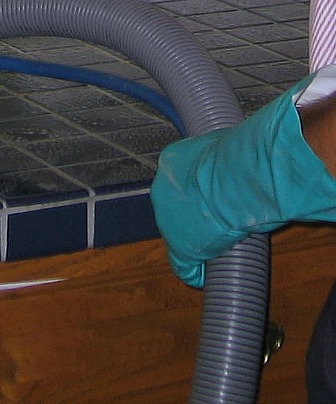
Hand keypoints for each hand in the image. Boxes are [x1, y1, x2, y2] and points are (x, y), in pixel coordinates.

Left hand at [151, 71, 335, 288]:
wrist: (242, 177)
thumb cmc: (244, 158)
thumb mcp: (231, 147)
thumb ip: (231, 153)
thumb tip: (256, 142)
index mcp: (172, 161)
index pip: (182, 183)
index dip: (199, 195)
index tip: (212, 201)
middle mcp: (162, 187)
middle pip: (176, 209)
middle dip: (196, 218)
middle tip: (220, 225)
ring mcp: (168, 218)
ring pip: (180, 236)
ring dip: (200, 243)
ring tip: (220, 247)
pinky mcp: (180, 245)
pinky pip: (184, 266)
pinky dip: (195, 273)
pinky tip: (205, 277)